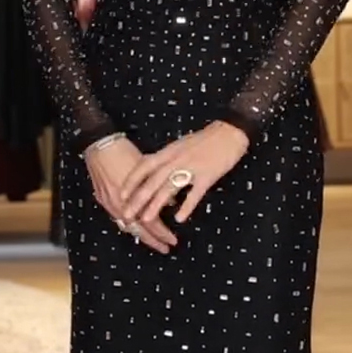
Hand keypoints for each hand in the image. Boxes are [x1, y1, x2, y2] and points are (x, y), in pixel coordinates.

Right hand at [85, 137, 177, 254]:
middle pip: (139, 230)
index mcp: (134, 197)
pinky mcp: (102, 199)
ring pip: (127, 226)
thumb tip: (170, 202)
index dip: (163, 234)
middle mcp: (121, 204)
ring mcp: (109, 203)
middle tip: (165, 248)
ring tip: (152, 241)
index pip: (151, 223)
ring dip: (140, 235)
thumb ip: (158, 187)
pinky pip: (116, 218)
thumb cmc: (124, 152)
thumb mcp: (147, 169)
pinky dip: (128, 225)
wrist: (100, 144)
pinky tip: (134, 227)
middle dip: (153, 241)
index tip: (173, 240)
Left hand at [120, 121, 249, 226]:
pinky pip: (194, 194)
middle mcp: (177, 159)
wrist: (230, 132)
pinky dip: (186, 207)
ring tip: (146, 219)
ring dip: (156, 205)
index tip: (121, 194)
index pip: (145, 166)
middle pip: (153, 181)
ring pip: (169, 188)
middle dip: (138, 198)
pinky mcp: (207, 176)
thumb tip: (153, 169)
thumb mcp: (181, 145)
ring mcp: (192, 168)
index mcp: (169, 151)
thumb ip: (168, 158)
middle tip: (127, 214)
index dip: (132, 181)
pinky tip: (179, 219)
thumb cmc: (206, 140)